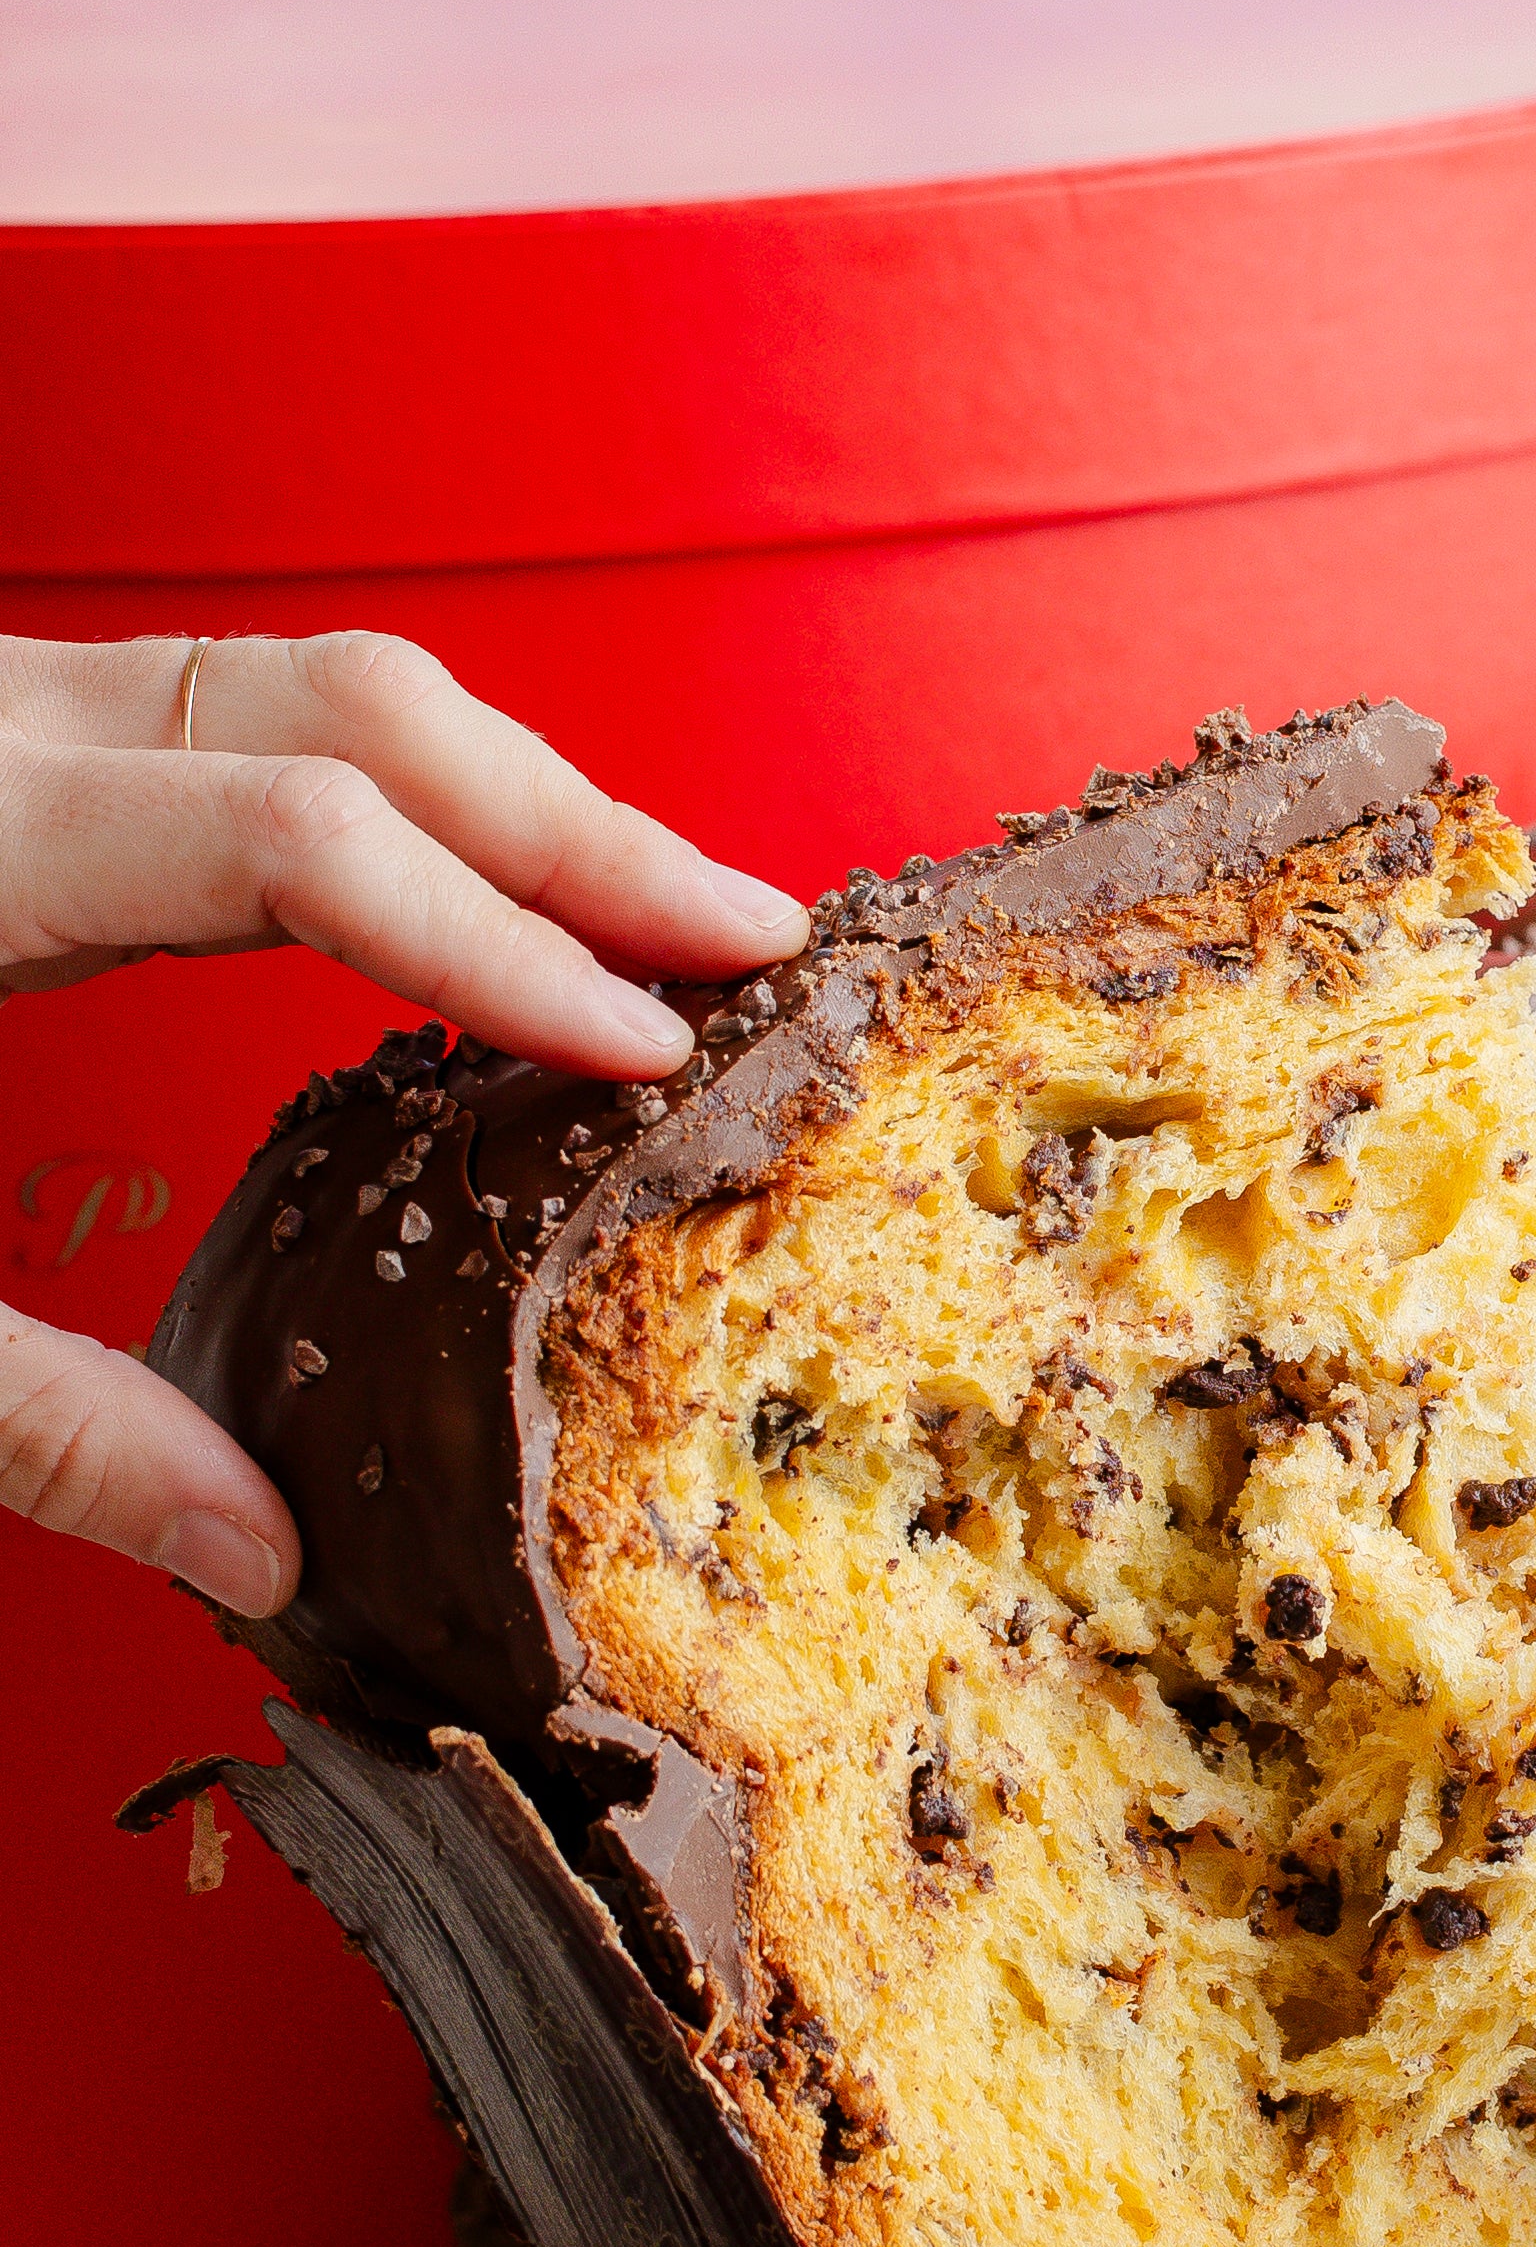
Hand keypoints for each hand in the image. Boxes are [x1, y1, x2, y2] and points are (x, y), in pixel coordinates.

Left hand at [0, 628, 806, 1627]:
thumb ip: (22, 1413)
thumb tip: (262, 1564)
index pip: (316, 836)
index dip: (506, 941)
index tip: (646, 1050)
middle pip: (360, 707)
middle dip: (577, 823)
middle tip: (752, 938)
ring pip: (309, 682)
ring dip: (503, 790)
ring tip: (654, 911)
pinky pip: (231, 709)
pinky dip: (390, 786)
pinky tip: (459, 895)